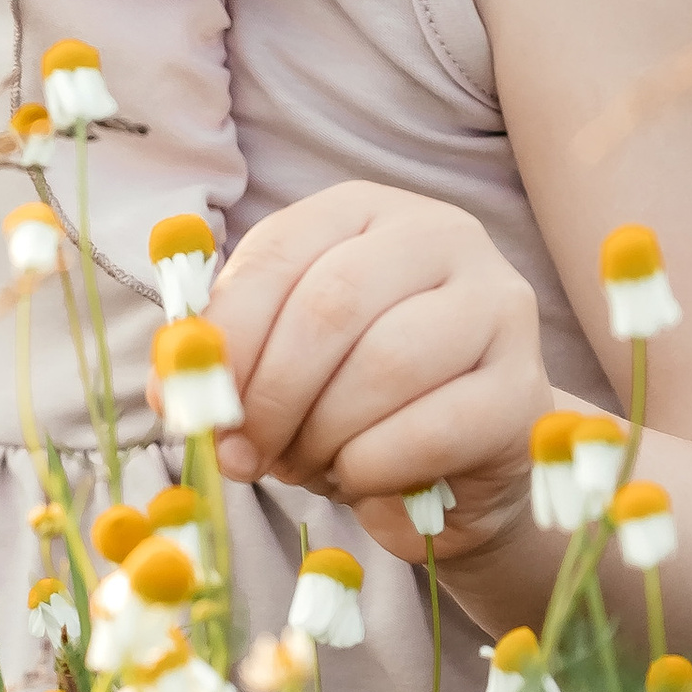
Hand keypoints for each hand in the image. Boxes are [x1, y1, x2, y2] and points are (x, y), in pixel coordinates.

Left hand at [200, 181, 547, 567]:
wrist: (457, 471)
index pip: (280, 252)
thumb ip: (224, 365)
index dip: (227, 338)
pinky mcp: (524, 387)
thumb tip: (168, 386)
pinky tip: (361, 481)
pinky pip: (432, 428)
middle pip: (332, 305)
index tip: (197, 410)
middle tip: (245, 455)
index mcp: (368, 211)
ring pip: (385, 363)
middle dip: (271, 393)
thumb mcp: (280, 369)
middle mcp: (443, 235)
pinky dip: (374, 467)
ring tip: (308, 466)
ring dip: (323, 434)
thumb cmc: (356, 404)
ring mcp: (498, 304)